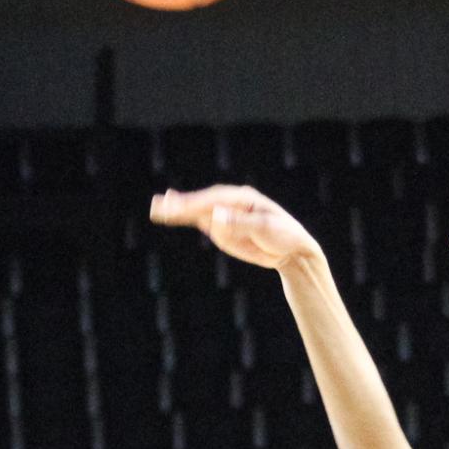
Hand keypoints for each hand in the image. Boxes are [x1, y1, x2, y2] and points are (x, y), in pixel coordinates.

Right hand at [150, 187, 321, 271]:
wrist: (292, 251)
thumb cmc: (284, 235)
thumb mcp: (265, 229)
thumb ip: (240, 223)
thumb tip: (216, 215)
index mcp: (243, 198)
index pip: (214, 200)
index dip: (195, 204)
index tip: (179, 208)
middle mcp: (230, 204)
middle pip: (201, 202)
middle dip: (181, 204)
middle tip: (159, 204)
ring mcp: (225, 216)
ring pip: (198, 213)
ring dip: (179, 211)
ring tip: (157, 209)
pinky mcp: (223, 229)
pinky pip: (201, 223)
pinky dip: (186, 218)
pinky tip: (169, 213)